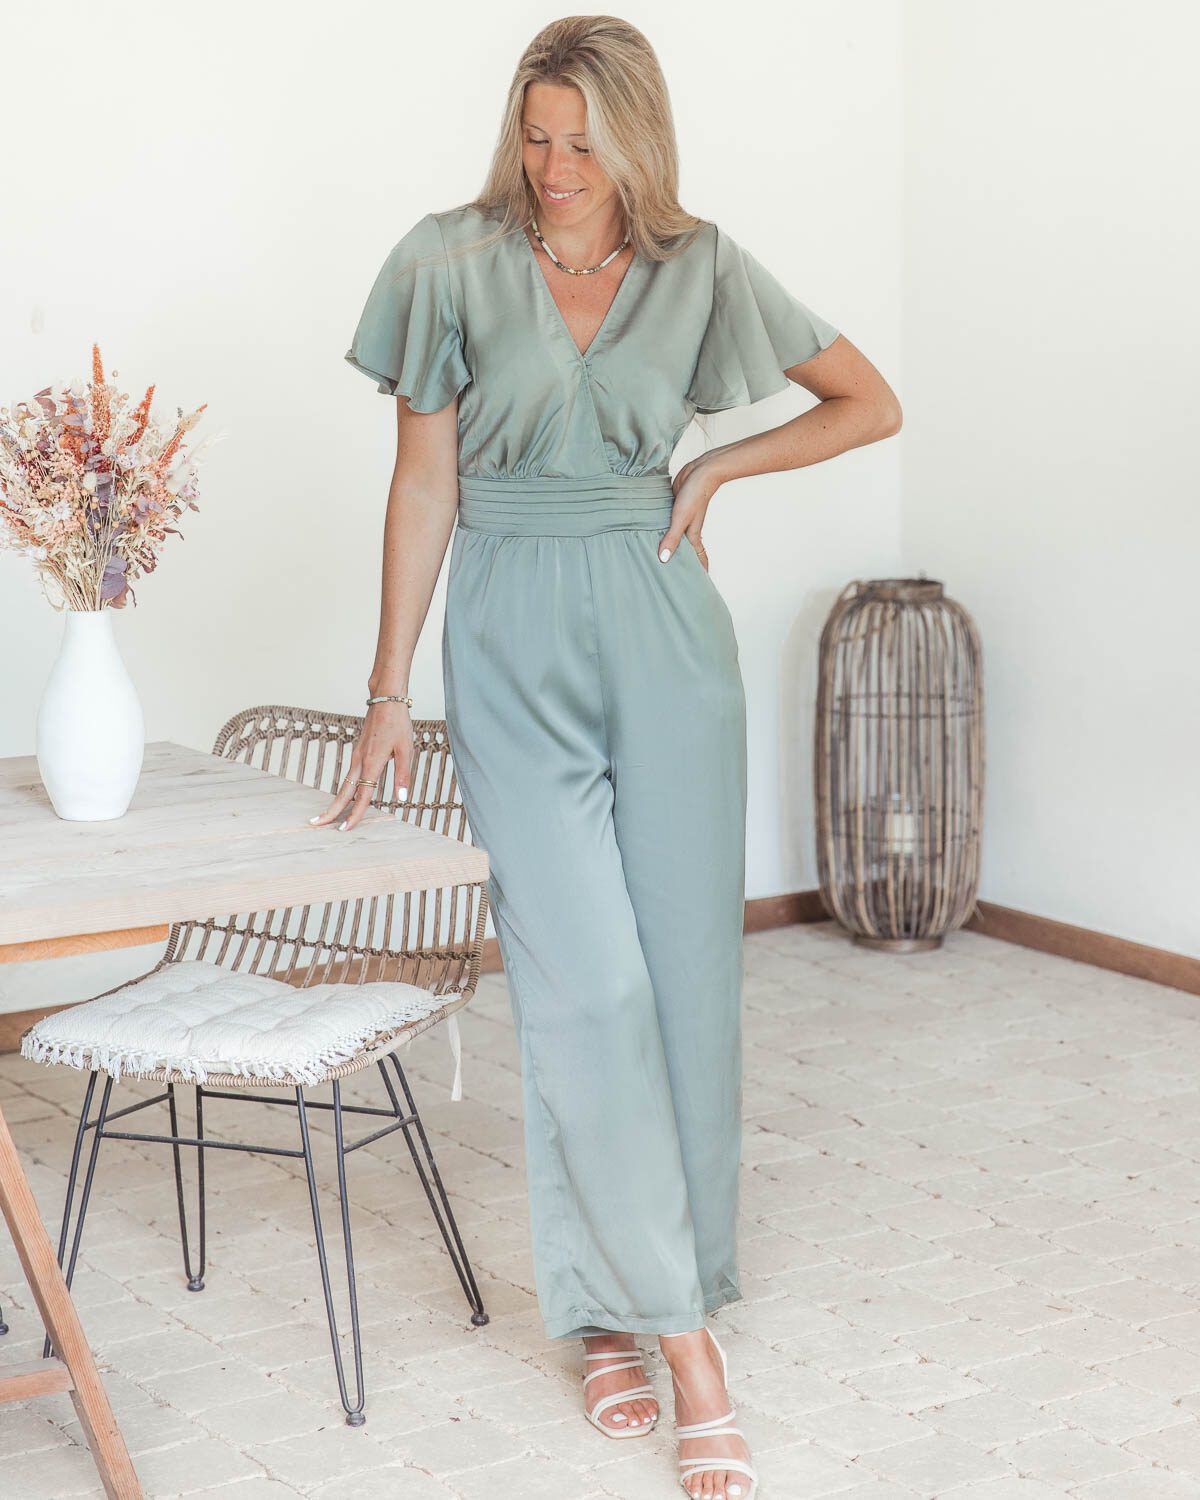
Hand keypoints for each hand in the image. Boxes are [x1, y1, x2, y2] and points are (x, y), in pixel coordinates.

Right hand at [309, 701, 412, 832]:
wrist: (386, 701)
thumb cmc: (398, 723)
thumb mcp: (406, 750)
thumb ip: (402, 775)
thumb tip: (401, 798)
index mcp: (372, 763)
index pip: (362, 796)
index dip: (354, 814)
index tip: (345, 828)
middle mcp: (360, 761)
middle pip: (344, 792)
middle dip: (331, 810)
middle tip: (318, 824)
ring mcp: (357, 756)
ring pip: (344, 784)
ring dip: (336, 801)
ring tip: (328, 815)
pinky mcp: (358, 752)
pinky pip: (349, 775)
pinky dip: (344, 789)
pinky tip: (346, 796)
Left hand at [657, 453, 723, 571]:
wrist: (701, 471)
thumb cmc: (695, 494)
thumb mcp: (681, 518)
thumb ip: (672, 538)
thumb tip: (664, 559)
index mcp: (692, 535)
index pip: (698, 559)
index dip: (699, 572)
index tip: (697, 586)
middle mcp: (688, 530)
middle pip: (685, 550)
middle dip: (682, 563)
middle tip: (675, 577)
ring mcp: (681, 519)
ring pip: (676, 537)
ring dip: (671, 546)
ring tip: (661, 558)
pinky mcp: (675, 508)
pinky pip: (668, 524)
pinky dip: (664, 531)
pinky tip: (654, 532)